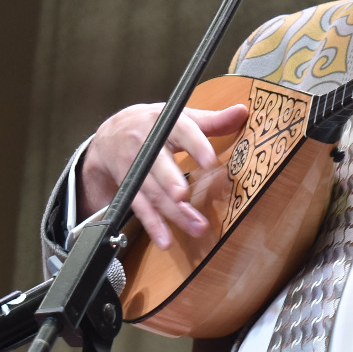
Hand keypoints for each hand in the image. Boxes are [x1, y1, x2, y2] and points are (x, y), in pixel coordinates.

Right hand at [77, 102, 248, 246]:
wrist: (110, 136)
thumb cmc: (153, 126)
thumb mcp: (180, 118)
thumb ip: (212, 120)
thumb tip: (242, 112)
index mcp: (163, 123)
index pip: (182, 131)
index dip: (195, 145)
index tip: (210, 161)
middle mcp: (146, 145)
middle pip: (159, 165)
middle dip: (169, 181)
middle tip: (182, 196)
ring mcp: (134, 168)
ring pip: (152, 191)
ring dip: (172, 212)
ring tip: (195, 227)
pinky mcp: (127, 187)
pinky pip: (140, 207)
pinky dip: (153, 225)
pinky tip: (165, 239)